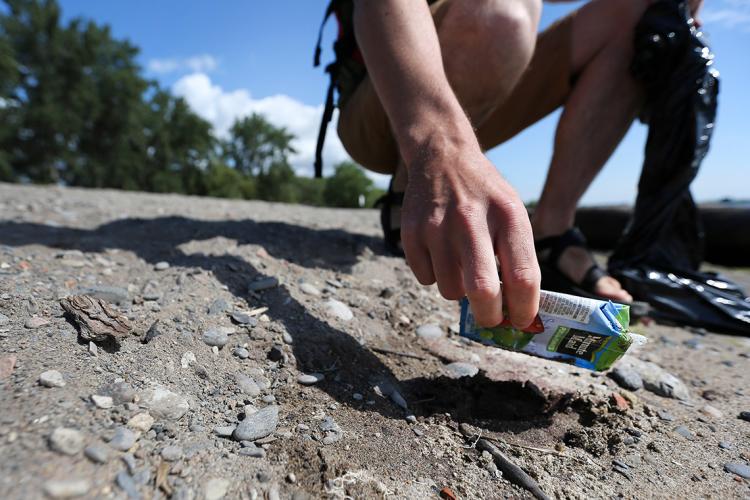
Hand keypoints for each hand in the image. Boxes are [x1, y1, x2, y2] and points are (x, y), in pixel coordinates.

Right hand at [400, 139, 540, 327]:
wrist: (443, 158)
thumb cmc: (485, 196)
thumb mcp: (512, 214)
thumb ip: (519, 258)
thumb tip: (520, 312)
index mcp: (507, 216)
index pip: (522, 277)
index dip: (525, 309)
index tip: (523, 322)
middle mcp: (470, 220)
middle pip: (482, 291)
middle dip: (489, 316)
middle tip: (491, 318)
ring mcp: (437, 226)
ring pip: (450, 291)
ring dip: (459, 290)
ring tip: (462, 267)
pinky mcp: (411, 232)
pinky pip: (426, 278)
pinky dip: (436, 275)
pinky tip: (441, 252)